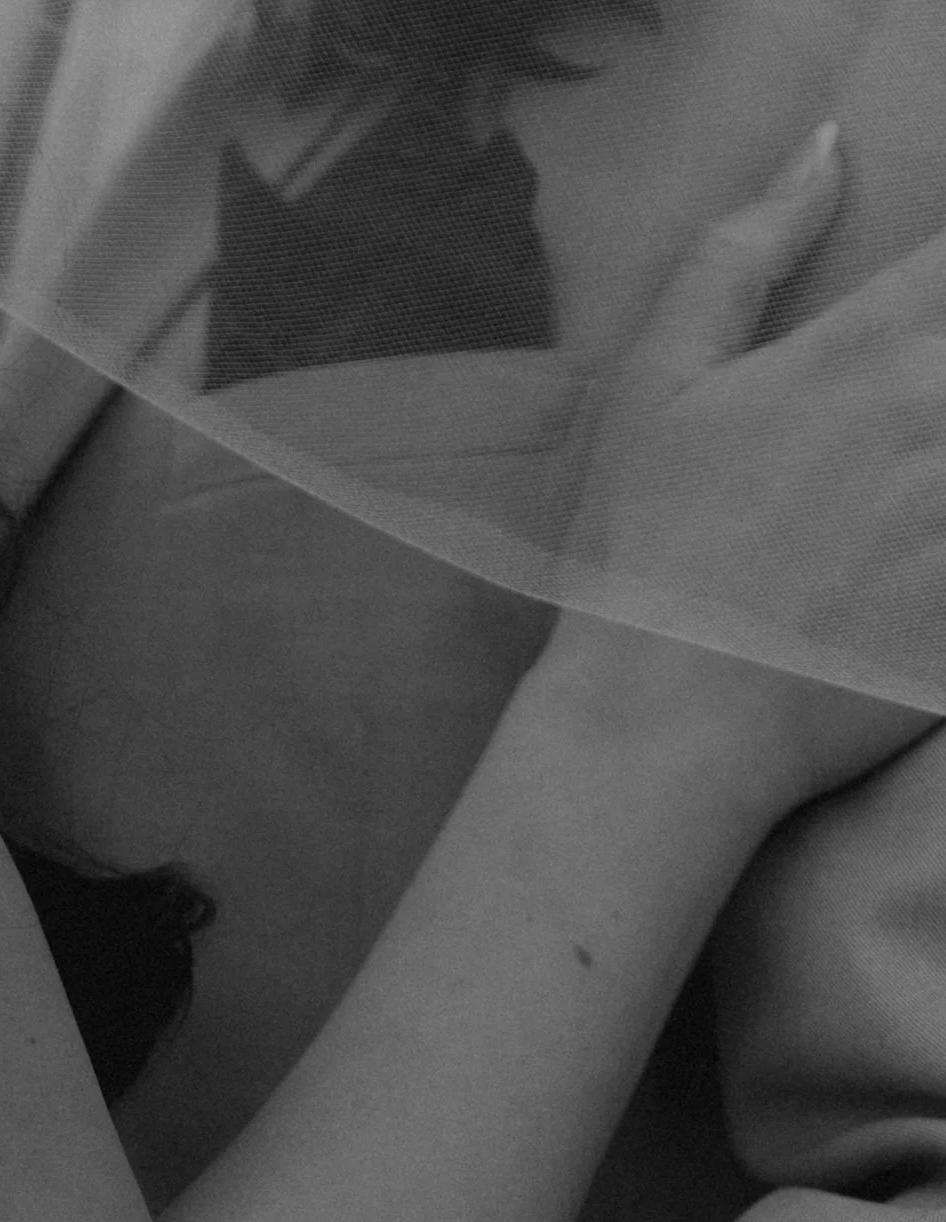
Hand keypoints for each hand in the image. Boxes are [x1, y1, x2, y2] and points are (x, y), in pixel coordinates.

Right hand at [557, 124, 945, 817]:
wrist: (662, 737)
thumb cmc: (643, 562)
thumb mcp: (656, 386)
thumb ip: (744, 252)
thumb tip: (826, 147)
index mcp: (874, 349)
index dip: (942, 286)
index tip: (913, 332)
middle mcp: (941, 416)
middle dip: (938, 388)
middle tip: (897, 441)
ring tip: (902, 505)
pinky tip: (915, 566)